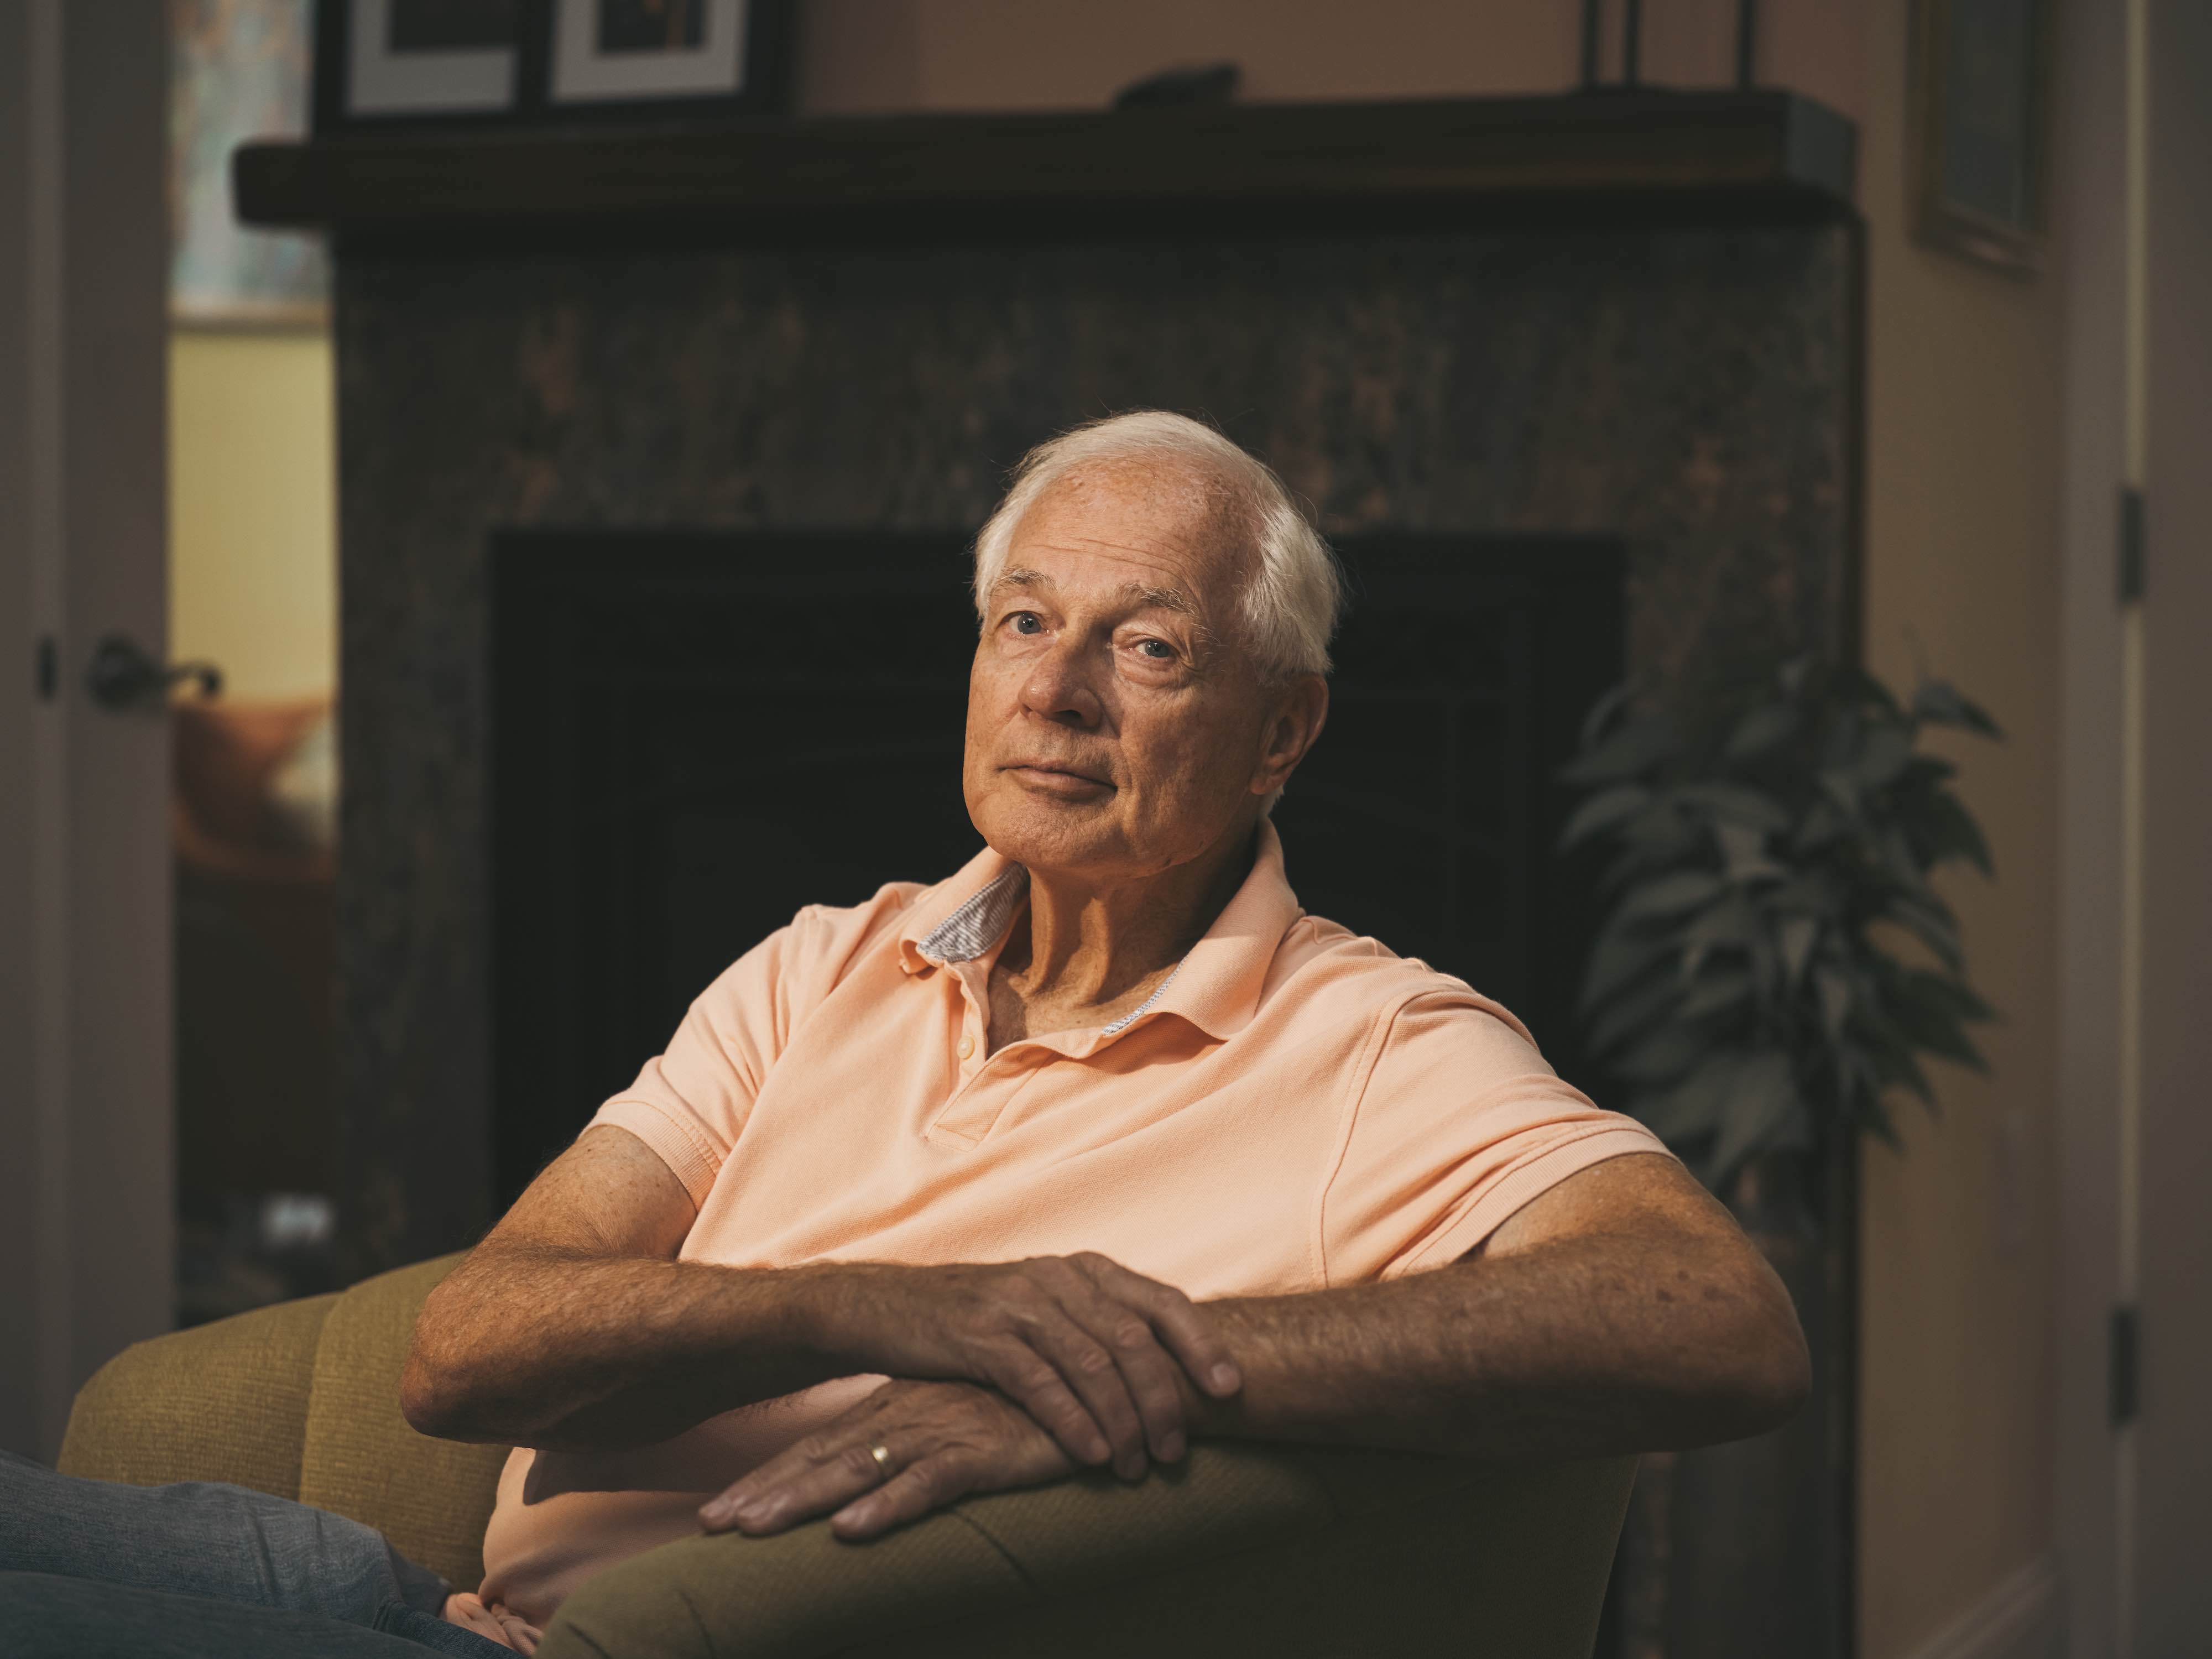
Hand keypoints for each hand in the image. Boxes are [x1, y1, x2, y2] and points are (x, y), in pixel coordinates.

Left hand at [697, 1379, 1075, 1541]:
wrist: (1105, 1384)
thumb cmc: (1035, 1407)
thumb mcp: (968, 1422)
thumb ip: (925, 1444)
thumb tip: (885, 1474)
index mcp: (902, 1407)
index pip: (823, 1446)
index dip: (771, 1478)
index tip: (718, 1514)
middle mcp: (912, 1414)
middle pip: (823, 1458)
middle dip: (765, 1492)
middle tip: (710, 1525)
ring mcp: (944, 1428)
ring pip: (858, 1468)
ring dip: (802, 1500)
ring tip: (752, 1530)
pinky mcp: (985, 1449)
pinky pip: (930, 1482)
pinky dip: (888, 1505)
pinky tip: (851, 1529)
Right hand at [820, 1255, 1239, 1478]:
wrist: (884, 1307)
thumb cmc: (976, 1319)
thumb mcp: (1043, 1307)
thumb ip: (1096, 1325)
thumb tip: (1166, 1366)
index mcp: (1081, 1269)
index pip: (1160, 1300)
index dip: (1200, 1342)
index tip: (1230, 1388)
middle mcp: (1057, 1278)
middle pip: (1134, 1338)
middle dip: (1164, 1398)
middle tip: (1177, 1450)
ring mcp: (1019, 1304)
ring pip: (1093, 1363)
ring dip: (1124, 1421)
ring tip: (1140, 1466)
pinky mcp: (981, 1337)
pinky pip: (1041, 1383)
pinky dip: (1073, 1422)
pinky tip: (1093, 1456)